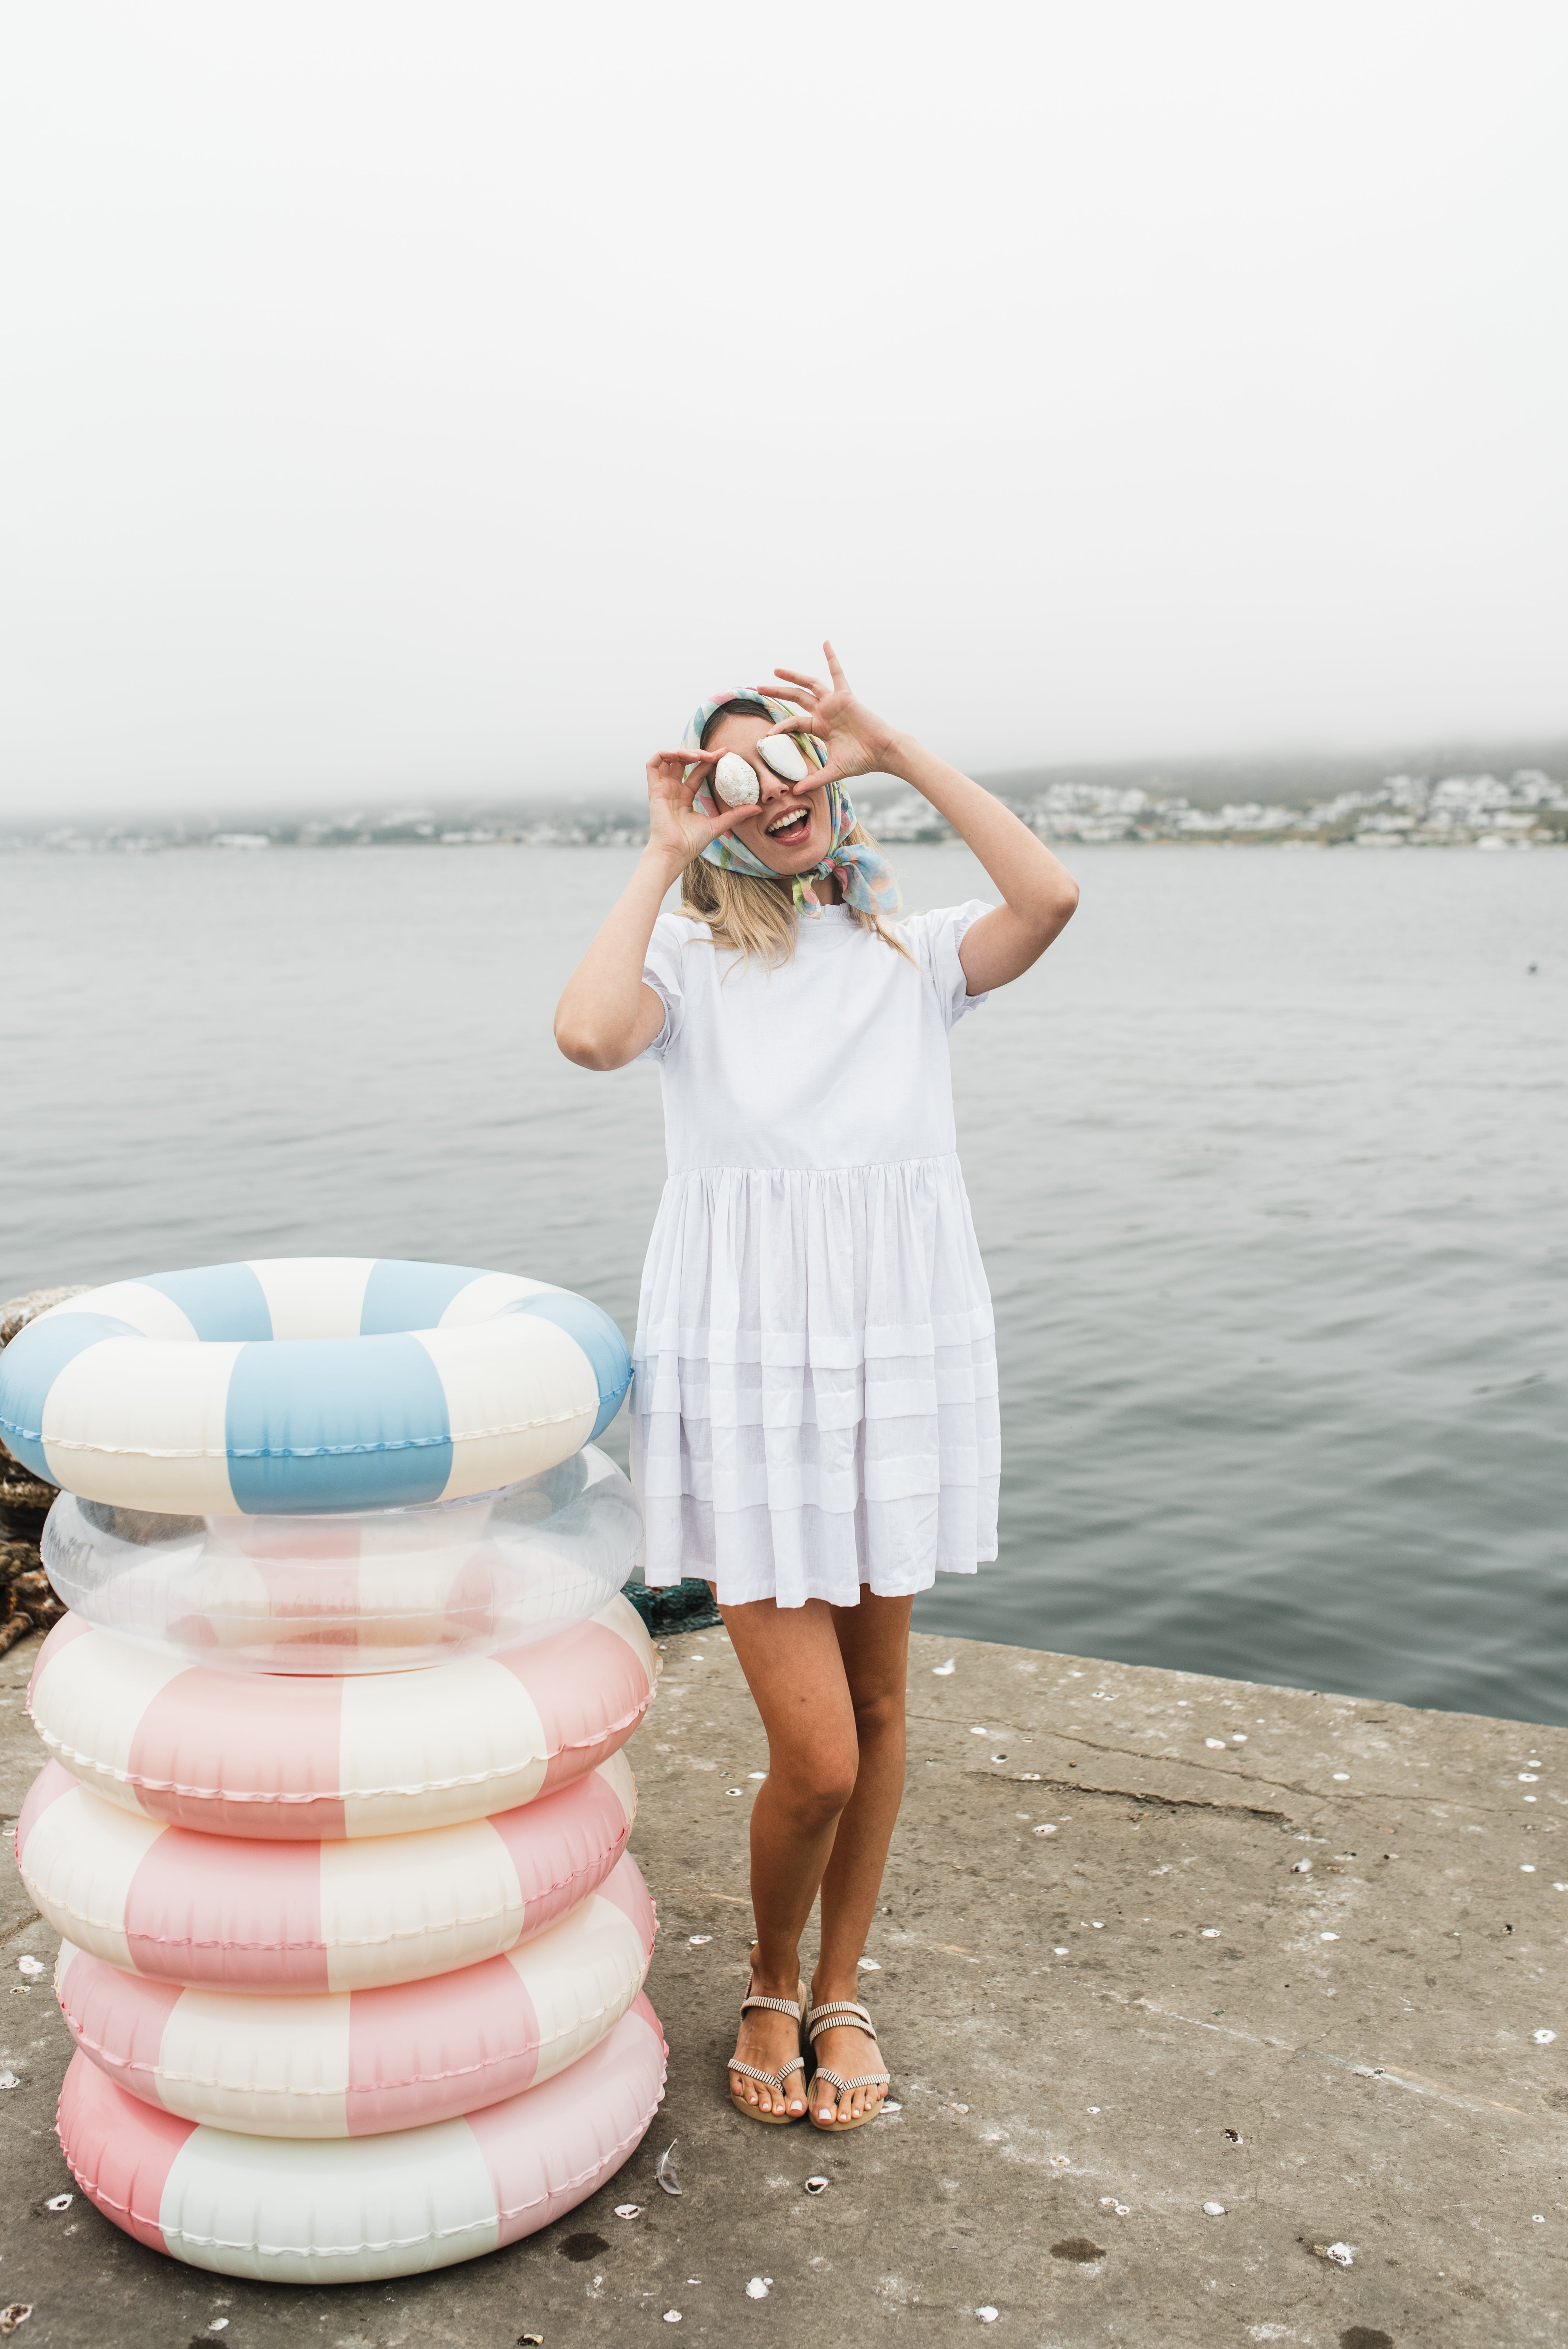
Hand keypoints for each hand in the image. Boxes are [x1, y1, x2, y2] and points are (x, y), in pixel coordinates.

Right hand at [643, 748, 748, 873]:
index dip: (709, 760)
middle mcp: (673, 790)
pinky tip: (682, 755)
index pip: (697, 771)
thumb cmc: (691, 843)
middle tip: (716, 754)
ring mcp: (663, 788)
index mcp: (685, 797)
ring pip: (668, 759)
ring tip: (699, 755)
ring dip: (683, 751)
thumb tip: (758, 808)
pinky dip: (665, 753)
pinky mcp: (654, 789)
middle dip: (699, 753)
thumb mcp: (718, 824)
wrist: (675, 853)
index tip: (725, 753)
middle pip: (683, 762)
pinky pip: (653, 764)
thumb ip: (736, 815)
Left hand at [768, 643, 904, 790]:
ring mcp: (834, 703)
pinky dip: (831, 657)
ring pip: (809, 684)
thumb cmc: (862, 761)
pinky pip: (837, 672)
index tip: (766, 735)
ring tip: (776, 669)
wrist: (883, 752)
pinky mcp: (845, 696)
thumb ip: (814, 780)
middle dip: (778, 692)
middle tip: (759, 687)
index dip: (780, 727)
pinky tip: (825, 643)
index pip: (794, 723)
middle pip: (796, 698)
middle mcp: (826, 712)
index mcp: (821, 727)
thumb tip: (795, 793)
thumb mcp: (833, 771)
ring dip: (793, 676)